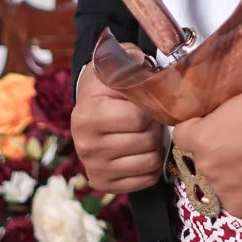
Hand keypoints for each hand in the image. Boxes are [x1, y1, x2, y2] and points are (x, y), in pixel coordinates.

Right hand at [70, 60, 165, 193]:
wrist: (88, 109)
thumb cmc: (106, 86)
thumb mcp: (113, 65)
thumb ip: (128, 58)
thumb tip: (138, 58)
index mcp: (87, 116)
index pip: (138, 118)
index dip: (151, 109)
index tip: (146, 103)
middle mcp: (86, 146)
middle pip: (146, 142)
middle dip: (154, 128)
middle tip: (148, 120)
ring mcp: (94, 167)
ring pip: (150, 162)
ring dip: (155, 147)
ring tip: (145, 134)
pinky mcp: (103, 183)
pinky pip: (146, 180)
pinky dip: (150, 166)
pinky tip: (141, 151)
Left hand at [172, 72, 241, 219]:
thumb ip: (231, 89)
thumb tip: (223, 83)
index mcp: (205, 138)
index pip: (181, 134)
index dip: (195, 126)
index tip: (210, 123)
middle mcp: (210, 169)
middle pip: (203, 158)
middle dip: (217, 149)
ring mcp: (229, 194)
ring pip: (221, 181)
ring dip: (233, 172)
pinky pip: (239, 199)